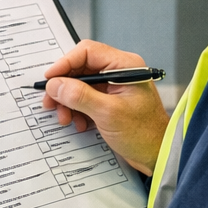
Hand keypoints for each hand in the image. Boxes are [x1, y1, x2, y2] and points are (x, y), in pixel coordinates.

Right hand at [42, 40, 170, 174]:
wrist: (156, 155)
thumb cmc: (144, 134)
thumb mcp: (108, 113)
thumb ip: (80, 96)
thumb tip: (56, 84)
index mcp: (125, 66)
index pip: (87, 52)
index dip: (65, 63)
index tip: (50, 79)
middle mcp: (119, 72)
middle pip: (81, 68)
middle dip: (64, 87)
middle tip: (51, 101)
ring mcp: (114, 87)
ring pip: (80, 85)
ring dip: (69, 101)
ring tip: (65, 117)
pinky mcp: (110, 101)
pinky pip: (85, 99)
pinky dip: (77, 110)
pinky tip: (79, 123)